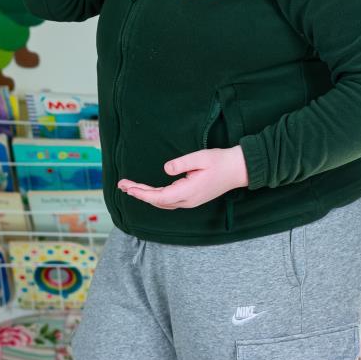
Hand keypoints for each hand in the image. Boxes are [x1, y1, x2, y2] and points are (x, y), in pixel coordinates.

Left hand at [117, 145, 248, 209]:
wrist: (238, 170)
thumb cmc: (220, 161)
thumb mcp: (201, 157)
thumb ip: (182, 163)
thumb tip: (166, 169)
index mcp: (188, 192)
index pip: (159, 197)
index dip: (142, 194)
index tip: (128, 188)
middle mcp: (188, 200)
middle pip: (158, 201)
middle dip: (139, 193)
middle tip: (122, 185)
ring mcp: (190, 201)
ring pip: (163, 202)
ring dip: (146, 195)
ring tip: (131, 187)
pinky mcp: (192, 198)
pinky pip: (170, 200)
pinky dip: (156, 196)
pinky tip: (149, 191)